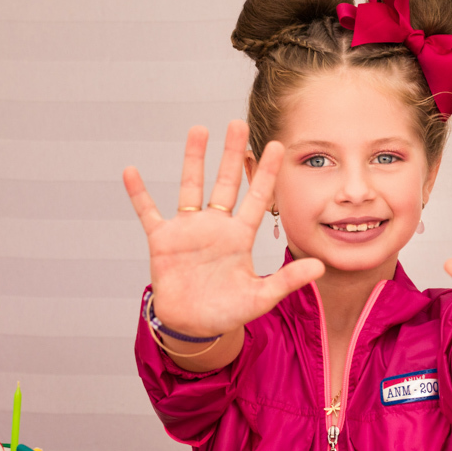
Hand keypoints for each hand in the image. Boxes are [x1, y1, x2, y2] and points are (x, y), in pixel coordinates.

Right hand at [123, 120, 324, 337]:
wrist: (193, 326)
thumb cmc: (227, 312)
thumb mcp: (261, 297)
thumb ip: (288, 281)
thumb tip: (320, 267)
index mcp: (240, 236)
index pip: (257, 197)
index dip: (266, 172)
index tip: (276, 145)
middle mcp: (215, 226)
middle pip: (225, 182)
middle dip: (232, 154)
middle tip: (238, 123)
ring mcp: (188, 230)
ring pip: (191, 187)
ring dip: (193, 160)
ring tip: (199, 130)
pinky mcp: (163, 241)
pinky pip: (148, 212)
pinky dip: (139, 194)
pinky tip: (131, 171)